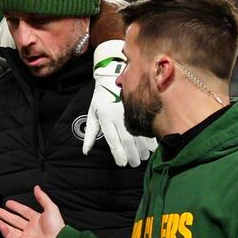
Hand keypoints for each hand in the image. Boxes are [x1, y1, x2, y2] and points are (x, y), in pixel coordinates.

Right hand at [0, 185, 65, 237]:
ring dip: (2, 223)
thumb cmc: (56, 226)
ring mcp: (26, 236)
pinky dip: (5, 231)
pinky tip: (0, 225)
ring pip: (11, 228)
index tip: (8, 203)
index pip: (24, 211)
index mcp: (37, 219)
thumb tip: (37, 188)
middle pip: (15, 220)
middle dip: (5, 215)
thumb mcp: (51, 207)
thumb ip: (42, 197)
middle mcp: (31, 228)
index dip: (16, 207)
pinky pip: (11, 237)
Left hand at [83, 40, 157, 167]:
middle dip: (132, 154)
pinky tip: (152, 146)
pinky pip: (147, 123)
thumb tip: (85, 152)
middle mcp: (118, 115)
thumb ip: (90, 134)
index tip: (123, 164)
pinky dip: (150, 136)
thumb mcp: (92, 113)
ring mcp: (131, 110)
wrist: (113, 73)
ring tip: (144, 158)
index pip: (113, 140)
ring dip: (143, 148)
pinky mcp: (140, 105)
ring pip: (139, 132)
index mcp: (106, 117)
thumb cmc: (101, 97)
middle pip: (127, 139)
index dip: (119, 154)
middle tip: (134, 164)